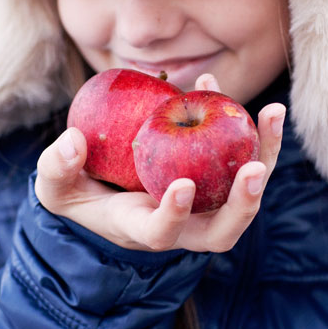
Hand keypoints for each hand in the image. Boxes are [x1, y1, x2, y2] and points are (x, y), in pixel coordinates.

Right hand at [35, 74, 285, 252]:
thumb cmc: (77, 192)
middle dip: (243, 204)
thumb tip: (74, 141)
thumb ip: (57, 166)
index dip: (174, 215)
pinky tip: (238, 95)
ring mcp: (203, 207)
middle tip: (254, 169)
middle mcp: (180, 226)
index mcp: (140, 229)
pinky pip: (241, 161)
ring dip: (264, 157)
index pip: (163, 233)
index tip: (181, 185)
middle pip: (222, 232)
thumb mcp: (56, 184)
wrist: (103, 191)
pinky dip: (251, 133)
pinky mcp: (216, 182)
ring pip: (244, 197)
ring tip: (271, 114)